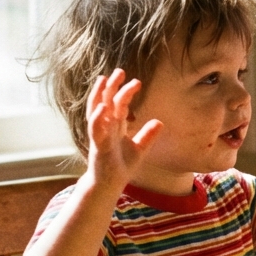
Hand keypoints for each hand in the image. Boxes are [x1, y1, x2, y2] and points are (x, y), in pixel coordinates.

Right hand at [85, 69, 162, 187]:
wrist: (109, 184)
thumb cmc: (121, 165)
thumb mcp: (139, 149)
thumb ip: (148, 135)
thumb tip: (160, 121)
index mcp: (114, 126)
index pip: (118, 104)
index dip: (125, 92)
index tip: (136, 80)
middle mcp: (105, 127)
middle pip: (106, 102)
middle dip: (111, 86)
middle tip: (119, 70)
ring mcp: (99, 135)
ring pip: (96, 111)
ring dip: (99, 95)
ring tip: (103, 80)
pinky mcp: (98, 146)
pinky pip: (95, 130)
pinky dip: (97, 118)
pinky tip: (102, 108)